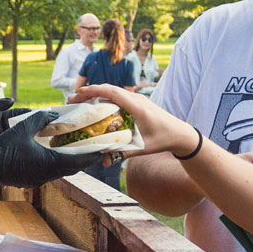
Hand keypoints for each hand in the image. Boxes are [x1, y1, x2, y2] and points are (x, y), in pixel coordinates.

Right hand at [0, 110, 99, 192]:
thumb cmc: (2, 148)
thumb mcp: (22, 128)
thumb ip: (40, 118)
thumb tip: (53, 113)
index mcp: (49, 164)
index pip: (79, 161)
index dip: (93, 155)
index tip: (105, 148)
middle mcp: (48, 175)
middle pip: (74, 167)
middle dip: (86, 158)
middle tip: (96, 147)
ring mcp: (40, 180)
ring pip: (63, 170)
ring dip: (72, 161)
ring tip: (81, 148)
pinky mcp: (33, 180)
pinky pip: (52, 172)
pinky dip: (60, 163)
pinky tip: (59, 153)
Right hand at [71, 83, 197, 157]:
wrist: (179, 133)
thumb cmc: (163, 140)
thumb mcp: (143, 148)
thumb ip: (123, 153)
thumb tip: (104, 161)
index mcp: (137, 107)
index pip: (112, 92)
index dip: (94, 90)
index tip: (79, 93)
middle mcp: (136, 99)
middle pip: (109, 90)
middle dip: (89, 92)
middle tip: (72, 100)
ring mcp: (137, 99)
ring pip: (113, 92)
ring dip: (96, 94)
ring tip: (80, 102)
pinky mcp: (137, 103)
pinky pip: (118, 97)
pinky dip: (104, 98)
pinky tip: (95, 106)